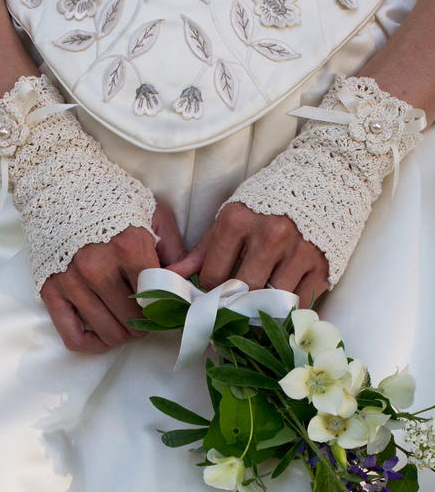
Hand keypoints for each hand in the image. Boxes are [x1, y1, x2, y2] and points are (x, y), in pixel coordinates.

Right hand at [41, 201, 185, 352]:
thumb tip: (186, 286)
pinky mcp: (51, 290)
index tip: (170, 309)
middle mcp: (97, 267)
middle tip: (150, 316)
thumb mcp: (154, 214)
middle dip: (147, 324)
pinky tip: (104, 334)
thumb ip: (175, 250)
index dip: (168, 309)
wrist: (61, 186)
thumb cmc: (113, 200)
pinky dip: (93, 343)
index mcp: (128, 246)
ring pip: (109, 333)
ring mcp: (72, 281)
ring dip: (125, 334)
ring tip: (130, 322)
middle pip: (134, 321)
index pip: (157, 299)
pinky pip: (73, 336)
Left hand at [168, 202, 328, 307]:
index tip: (216, 292)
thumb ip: (201, 252)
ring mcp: (298, 250)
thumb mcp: (231, 219)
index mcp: (237, 221)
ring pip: (272, 301)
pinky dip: (289, 309)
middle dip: (235, 304)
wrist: (318, 181)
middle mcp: (269, 235)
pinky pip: (299, 303)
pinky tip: (282, 304)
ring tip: (257, 310)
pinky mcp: (321, 265)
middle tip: (234, 310)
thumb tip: (170, 276)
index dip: (211, 290)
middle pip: (242, 291)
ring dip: (263, 310)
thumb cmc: (266, 204)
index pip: (213, 276)